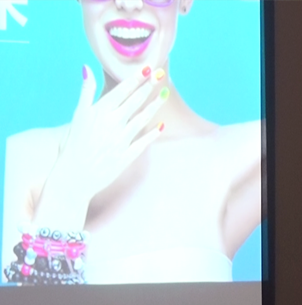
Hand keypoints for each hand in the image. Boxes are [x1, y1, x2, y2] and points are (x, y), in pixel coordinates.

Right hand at [33, 64, 168, 229]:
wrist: (73, 176)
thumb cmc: (73, 144)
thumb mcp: (77, 116)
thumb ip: (86, 92)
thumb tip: (87, 68)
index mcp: (99, 112)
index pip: (121, 91)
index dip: (136, 78)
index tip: (147, 68)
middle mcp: (112, 123)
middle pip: (134, 101)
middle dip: (148, 86)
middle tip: (160, 74)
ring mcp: (121, 140)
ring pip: (142, 119)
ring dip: (154, 105)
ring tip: (164, 94)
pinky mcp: (127, 155)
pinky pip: (144, 142)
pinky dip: (153, 133)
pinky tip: (162, 125)